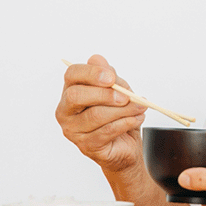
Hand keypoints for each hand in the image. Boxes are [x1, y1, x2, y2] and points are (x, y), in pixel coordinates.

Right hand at [55, 54, 146, 173]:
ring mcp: (73, 130)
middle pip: (76, 96)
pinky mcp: (86, 146)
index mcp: (71, 90)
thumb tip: (97, 59)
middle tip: (126, 96)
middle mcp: (66, 111)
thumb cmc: (118, 113)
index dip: (91, 73)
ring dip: (123, 110)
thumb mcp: (118, 88)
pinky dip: (126, 123)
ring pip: (96, 115)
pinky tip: (136, 118)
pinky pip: (106, 131)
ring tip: (140, 107)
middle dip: (104, 94)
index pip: (72, 74)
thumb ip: (108, 74)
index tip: (111, 77)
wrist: (126, 143)